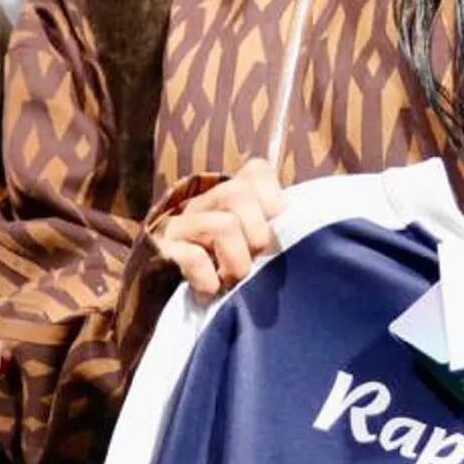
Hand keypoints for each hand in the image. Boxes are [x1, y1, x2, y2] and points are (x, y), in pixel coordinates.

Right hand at [152, 157, 285, 297]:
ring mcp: (182, 226)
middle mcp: (204, 203)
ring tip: (235, 278)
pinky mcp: (165, 252)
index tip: (274, 226)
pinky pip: (193, 257)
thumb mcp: (251, 244)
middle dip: (256, 232)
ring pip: (221, 225)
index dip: (272, 197)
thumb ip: (272, 229)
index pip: (255, 171)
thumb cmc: (223, 268)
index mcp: (229, 195)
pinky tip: (210, 288)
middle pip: (236, 193)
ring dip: (236, 259)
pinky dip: (208, 277)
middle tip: (255, 257)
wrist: (163, 292)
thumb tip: (300, 228)